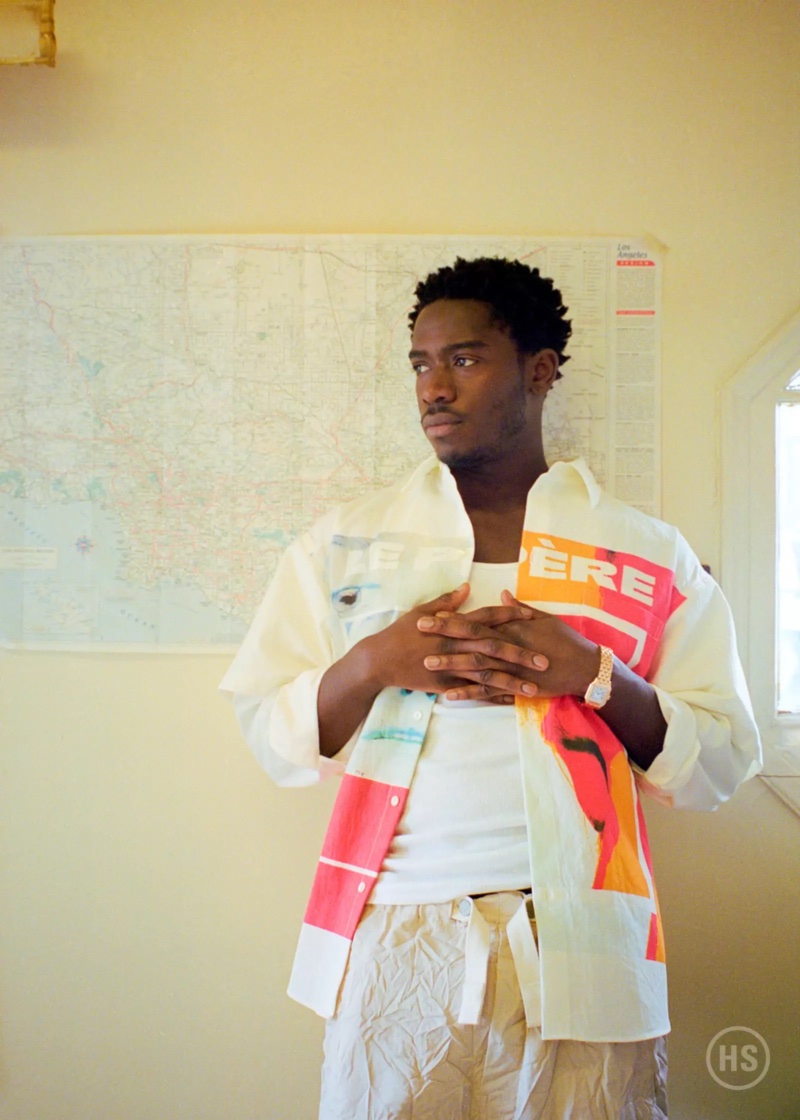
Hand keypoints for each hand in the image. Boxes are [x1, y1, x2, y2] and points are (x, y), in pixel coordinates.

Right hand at [360, 584, 538, 697]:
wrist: (379, 659)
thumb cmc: (400, 632)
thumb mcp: (422, 611)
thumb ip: (447, 601)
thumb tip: (466, 587)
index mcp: (453, 625)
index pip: (486, 619)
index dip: (511, 617)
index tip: (534, 618)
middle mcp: (456, 645)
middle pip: (494, 648)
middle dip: (521, 654)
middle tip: (545, 660)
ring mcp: (451, 666)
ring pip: (487, 674)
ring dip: (512, 681)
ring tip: (535, 688)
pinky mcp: (445, 684)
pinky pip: (472, 691)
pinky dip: (491, 696)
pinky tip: (509, 701)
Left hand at [416, 590, 599, 701]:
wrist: (585, 668)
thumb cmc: (567, 640)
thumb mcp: (545, 619)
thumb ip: (520, 608)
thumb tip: (503, 594)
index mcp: (512, 627)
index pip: (477, 619)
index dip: (453, 617)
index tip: (431, 615)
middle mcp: (508, 646)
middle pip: (470, 638)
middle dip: (443, 635)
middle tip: (419, 631)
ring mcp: (510, 668)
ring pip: (475, 665)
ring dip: (450, 664)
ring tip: (426, 664)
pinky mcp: (515, 687)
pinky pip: (487, 692)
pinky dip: (468, 693)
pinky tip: (448, 694)